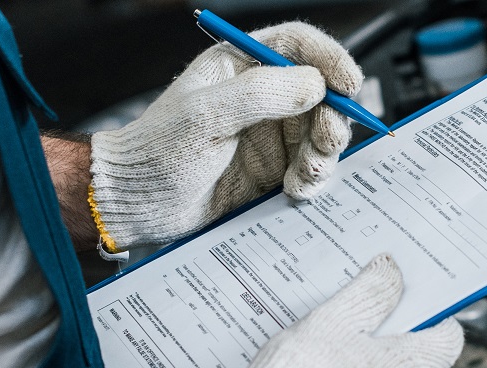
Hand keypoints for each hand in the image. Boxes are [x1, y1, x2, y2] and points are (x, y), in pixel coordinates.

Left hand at [89, 22, 361, 250]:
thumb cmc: (158, 150)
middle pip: (321, 93)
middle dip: (334, 116)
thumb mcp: (205, 115)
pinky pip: (311, 169)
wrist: (138, 203)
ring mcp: (270, 135)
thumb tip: (314, 84)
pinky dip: (313, 179)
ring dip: (325, 153)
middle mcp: (262, 97)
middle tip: (328, 139)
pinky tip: (294, 189)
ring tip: (306, 171)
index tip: (348, 82)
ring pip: (322, 134)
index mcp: (240, 65)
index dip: (329, 59)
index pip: (298, 46)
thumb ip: (260, 94)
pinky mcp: (274, 170)